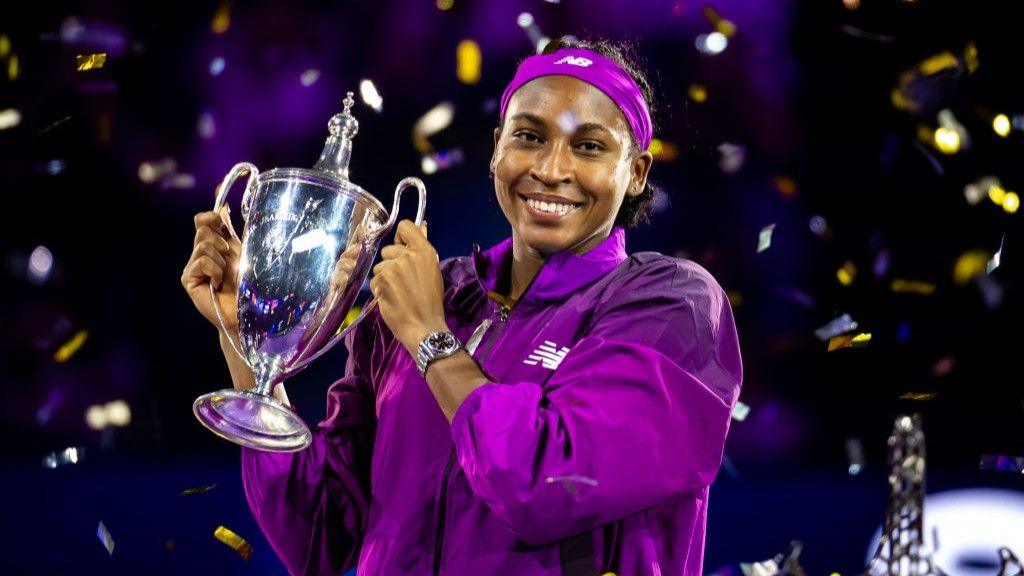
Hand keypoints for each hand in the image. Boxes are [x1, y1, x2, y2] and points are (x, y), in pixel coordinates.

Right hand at [181, 206, 241, 332]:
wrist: (244, 311)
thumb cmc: (246, 284)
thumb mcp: (240, 252)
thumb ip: (229, 231)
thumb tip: (223, 206)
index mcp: (212, 245)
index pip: (202, 220)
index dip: (211, 217)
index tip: (223, 224)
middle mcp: (199, 254)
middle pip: (203, 230)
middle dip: (222, 244)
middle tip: (230, 263)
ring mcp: (192, 267)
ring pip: (204, 245)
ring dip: (221, 261)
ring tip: (225, 277)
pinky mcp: (187, 279)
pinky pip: (202, 261)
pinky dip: (215, 271)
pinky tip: (218, 284)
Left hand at [369, 220, 447, 352]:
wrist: (425, 326)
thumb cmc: (431, 301)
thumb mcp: (432, 271)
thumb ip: (422, 250)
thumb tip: (422, 225)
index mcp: (425, 251)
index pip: (406, 226)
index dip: (401, 237)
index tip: (402, 249)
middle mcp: (409, 256)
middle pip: (389, 249)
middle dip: (391, 263)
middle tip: (403, 281)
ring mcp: (394, 268)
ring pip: (379, 266)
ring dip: (384, 278)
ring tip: (398, 292)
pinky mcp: (382, 281)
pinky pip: (374, 280)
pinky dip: (380, 290)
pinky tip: (391, 299)